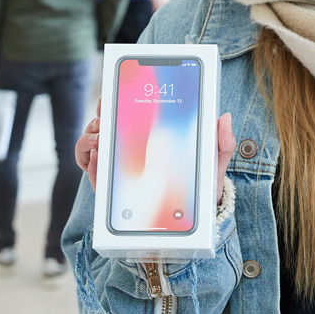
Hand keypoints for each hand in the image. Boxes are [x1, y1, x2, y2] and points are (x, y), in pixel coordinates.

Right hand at [75, 97, 236, 207]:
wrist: (191, 220)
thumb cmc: (200, 187)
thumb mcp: (213, 164)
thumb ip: (221, 142)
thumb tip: (224, 117)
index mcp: (153, 137)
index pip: (131, 113)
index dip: (119, 99)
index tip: (115, 93)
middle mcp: (132, 149)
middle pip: (107, 125)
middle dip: (101, 115)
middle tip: (104, 111)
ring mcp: (119, 168)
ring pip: (92, 144)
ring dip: (92, 136)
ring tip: (101, 137)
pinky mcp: (111, 189)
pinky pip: (93, 173)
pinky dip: (90, 163)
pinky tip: (96, 156)